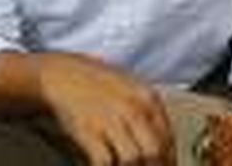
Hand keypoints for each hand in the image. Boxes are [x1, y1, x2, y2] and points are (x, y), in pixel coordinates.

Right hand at [37, 53, 175, 165]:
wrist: (62, 74)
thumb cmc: (98, 83)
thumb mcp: (132, 89)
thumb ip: (148, 113)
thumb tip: (163, 143)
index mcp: (148, 98)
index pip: (168, 138)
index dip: (169, 160)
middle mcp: (133, 108)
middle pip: (154, 150)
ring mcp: (111, 120)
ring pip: (132, 158)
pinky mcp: (88, 131)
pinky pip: (104, 161)